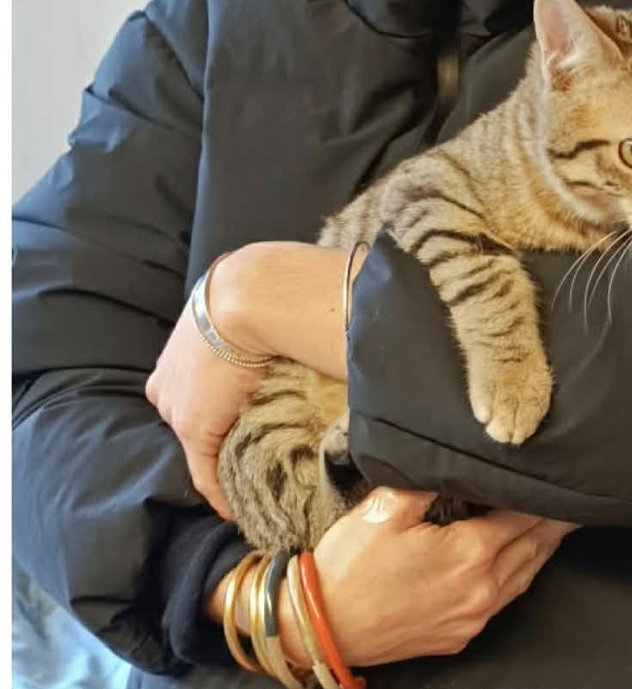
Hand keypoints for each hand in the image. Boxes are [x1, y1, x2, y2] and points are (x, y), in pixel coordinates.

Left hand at [146, 245, 369, 517]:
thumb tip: (301, 303)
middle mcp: (168, 375)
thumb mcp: (250, 290)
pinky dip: (220, 493)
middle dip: (213, 424)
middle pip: (188, 408)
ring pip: (196, 440)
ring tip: (247, 472)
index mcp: (182, 339)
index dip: (214, 395)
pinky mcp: (194, 430)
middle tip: (244, 441)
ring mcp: (177, 405)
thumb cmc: (262, 284)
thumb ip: (261, 306)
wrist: (252, 295)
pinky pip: (204, 472)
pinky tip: (237, 509)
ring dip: (219, 456)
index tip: (236, 408)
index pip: (192, 379)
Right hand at [280, 487, 577, 666]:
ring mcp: (472, 616)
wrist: (325, 626)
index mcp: (470, 553)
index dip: (542, 498)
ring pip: (523, 577)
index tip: (561, 479)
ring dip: (542, 550)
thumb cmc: (352, 564)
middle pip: (532, 549)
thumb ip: (426, 478)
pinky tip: (519, 563)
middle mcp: (481, 589)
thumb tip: (450, 456)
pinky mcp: (459, 635)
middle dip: (554, 523)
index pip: (523, 519)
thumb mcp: (386, 508)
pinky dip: (520, 576)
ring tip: (558, 527)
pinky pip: (504, 600)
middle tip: (575, 500)